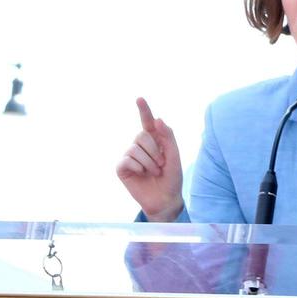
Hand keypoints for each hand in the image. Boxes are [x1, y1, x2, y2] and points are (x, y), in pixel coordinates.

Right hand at [115, 98, 184, 220]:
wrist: (166, 199)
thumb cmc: (172, 177)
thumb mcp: (174, 156)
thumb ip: (168, 137)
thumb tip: (158, 119)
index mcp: (154, 141)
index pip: (147, 122)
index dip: (144, 110)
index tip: (139, 98)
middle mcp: (139, 146)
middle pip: (141, 135)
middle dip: (154, 150)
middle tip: (161, 165)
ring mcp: (129, 156)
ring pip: (135, 148)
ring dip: (149, 162)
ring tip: (154, 172)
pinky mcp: (121, 168)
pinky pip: (127, 160)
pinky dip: (139, 168)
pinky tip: (142, 175)